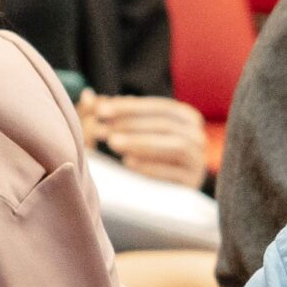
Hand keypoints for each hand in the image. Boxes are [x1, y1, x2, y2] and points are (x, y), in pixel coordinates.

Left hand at [84, 94, 209, 188]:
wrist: (173, 189)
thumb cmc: (150, 153)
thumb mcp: (134, 130)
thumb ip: (113, 114)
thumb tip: (88, 97)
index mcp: (186, 117)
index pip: (158, 107)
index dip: (129, 107)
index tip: (101, 110)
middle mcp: (197, 136)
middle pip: (164, 125)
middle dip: (130, 125)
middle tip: (102, 129)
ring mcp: (197, 161)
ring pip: (174, 146)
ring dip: (141, 143)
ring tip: (114, 143)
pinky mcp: (192, 183)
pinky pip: (174, 173)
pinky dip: (151, 167)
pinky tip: (129, 164)